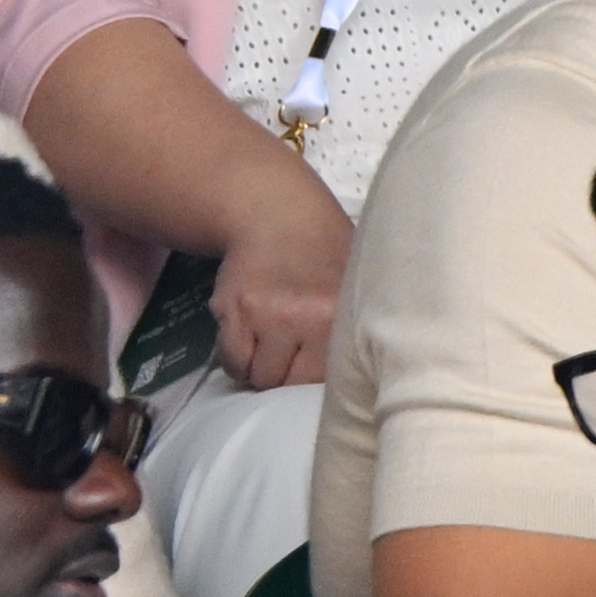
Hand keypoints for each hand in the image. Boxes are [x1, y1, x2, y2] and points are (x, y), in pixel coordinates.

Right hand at [210, 162, 353, 388]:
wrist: (276, 214)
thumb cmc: (326, 252)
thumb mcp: (357, 284)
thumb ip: (357, 329)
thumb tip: (365, 370)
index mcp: (343, 315)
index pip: (330, 378)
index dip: (320, 378)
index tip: (318, 370)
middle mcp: (306, 318)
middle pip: (289, 382)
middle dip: (288, 374)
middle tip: (291, 354)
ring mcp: (264, 315)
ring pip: (257, 375)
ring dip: (260, 367)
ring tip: (271, 344)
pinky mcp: (231, 310)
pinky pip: (230, 360)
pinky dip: (236, 358)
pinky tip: (249, 337)